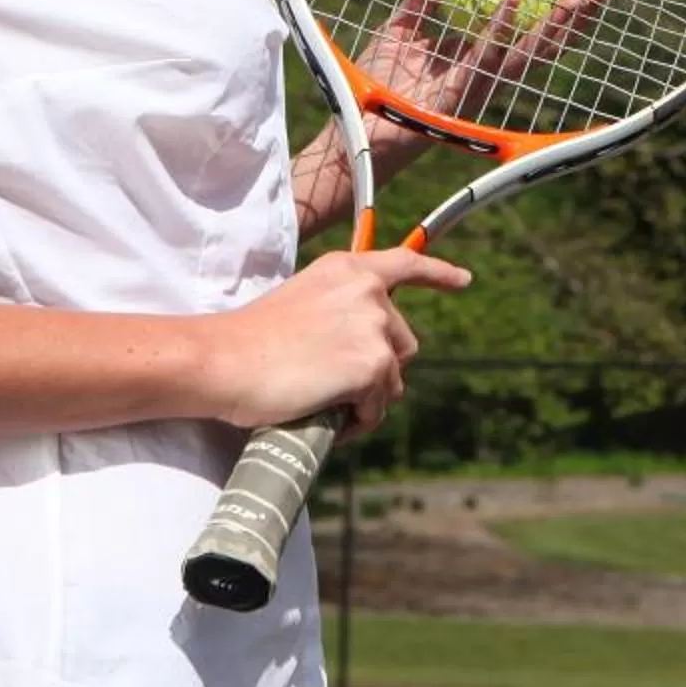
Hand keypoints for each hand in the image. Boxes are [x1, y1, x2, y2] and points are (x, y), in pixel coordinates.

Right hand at [203, 244, 471, 429]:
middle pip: (402, 343)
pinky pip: (378, 408)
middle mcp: (369, 291)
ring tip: (320, 401)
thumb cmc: (248, 342)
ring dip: (365, 399)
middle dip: (376, 370)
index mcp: (348, 270)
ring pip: (392, 380)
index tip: (463, 281)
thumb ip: (338, 312)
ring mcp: (374, 326)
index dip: (438, 273)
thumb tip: (366, 347)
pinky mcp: (372, 365)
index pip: (406, 264)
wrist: (221, 361)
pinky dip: (357, 422)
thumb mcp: (302, 304)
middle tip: (330, 384)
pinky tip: (323, 416)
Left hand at [292, 0, 613, 233]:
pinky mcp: (462, 96)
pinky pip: (485, 59)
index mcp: (483, 56)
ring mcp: (481, 85)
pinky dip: (500, 29)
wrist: (356, 121)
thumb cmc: (378, 80)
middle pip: (546, 40)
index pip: (533, 25)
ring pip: (530, 54)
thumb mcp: (402, 27)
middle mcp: (490, 72)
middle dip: (577, 13)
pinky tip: (515, 2)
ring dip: (556, 24)